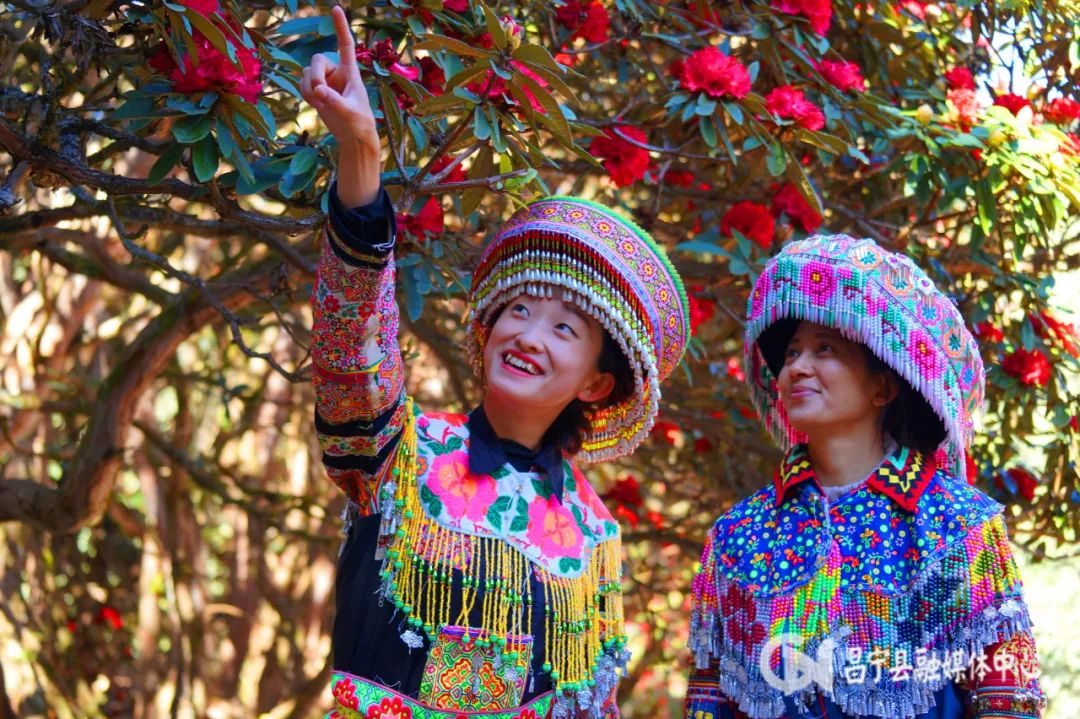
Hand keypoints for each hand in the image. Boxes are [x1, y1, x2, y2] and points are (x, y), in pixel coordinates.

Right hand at [300, 6, 376, 149]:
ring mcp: (325, 80)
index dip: (340, 27)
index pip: (345, 44)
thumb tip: (318, 91)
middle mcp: (337, 72)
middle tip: (319, 94)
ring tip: (320, 104)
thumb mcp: (350, 113)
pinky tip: (316, 105)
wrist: (353, 138)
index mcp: (351, 72)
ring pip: (306, 71)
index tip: (336, 8)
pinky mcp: (316, 90)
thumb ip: (334, 101)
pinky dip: (304, 93)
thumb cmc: (359, 124)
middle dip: (314, 76)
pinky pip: (301, 82)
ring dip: (308, 87)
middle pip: (317, 59)